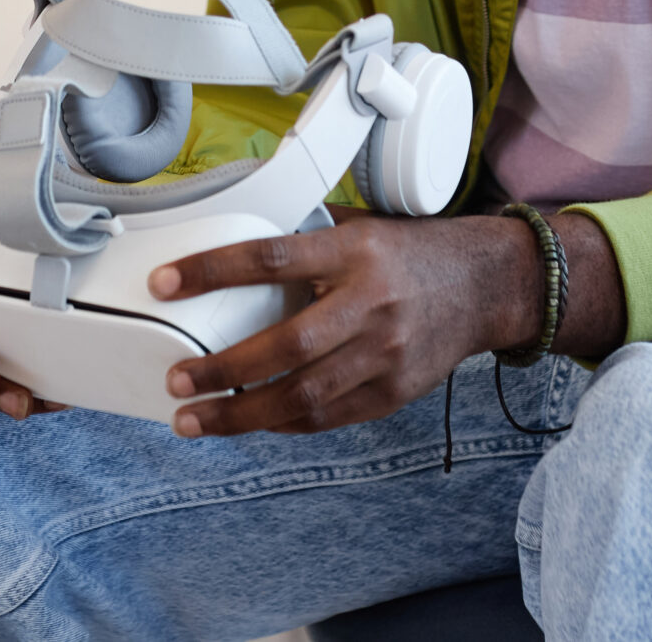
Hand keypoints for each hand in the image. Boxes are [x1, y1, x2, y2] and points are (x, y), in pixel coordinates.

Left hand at [151, 211, 619, 437]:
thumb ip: (304, 239)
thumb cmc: (411, 252)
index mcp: (354, 251)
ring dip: (241, 415)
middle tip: (176, 380)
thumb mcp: (360, 227)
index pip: (272, 258)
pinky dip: (284, 424)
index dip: (213, 270)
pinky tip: (251, 422)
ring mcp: (385, 354)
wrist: (486, 286)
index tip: (165, 284)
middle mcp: (370, 304)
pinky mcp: (394, 392)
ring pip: (304, 397)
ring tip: (194, 420)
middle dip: (223, 370)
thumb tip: (235, 243)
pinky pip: (328, 418)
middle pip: (286, 346)